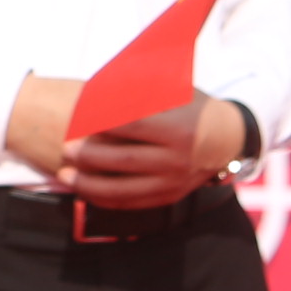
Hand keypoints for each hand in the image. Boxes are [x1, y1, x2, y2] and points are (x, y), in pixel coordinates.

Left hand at [8, 77, 241, 210]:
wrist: (226, 139)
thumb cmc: (190, 106)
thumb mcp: (174, 90)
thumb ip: (140, 88)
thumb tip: (98, 87)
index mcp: (180, 128)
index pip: (133, 125)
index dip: (102, 121)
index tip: (78, 117)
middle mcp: (178, 159)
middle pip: (125, 160)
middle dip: (90, 155)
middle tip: (66, 147)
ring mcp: (174, 182)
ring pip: (124, 189)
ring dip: (89, 184)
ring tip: (64, 175)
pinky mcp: (169, 197)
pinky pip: (131, 203)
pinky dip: (104, 199)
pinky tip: (83, 190)